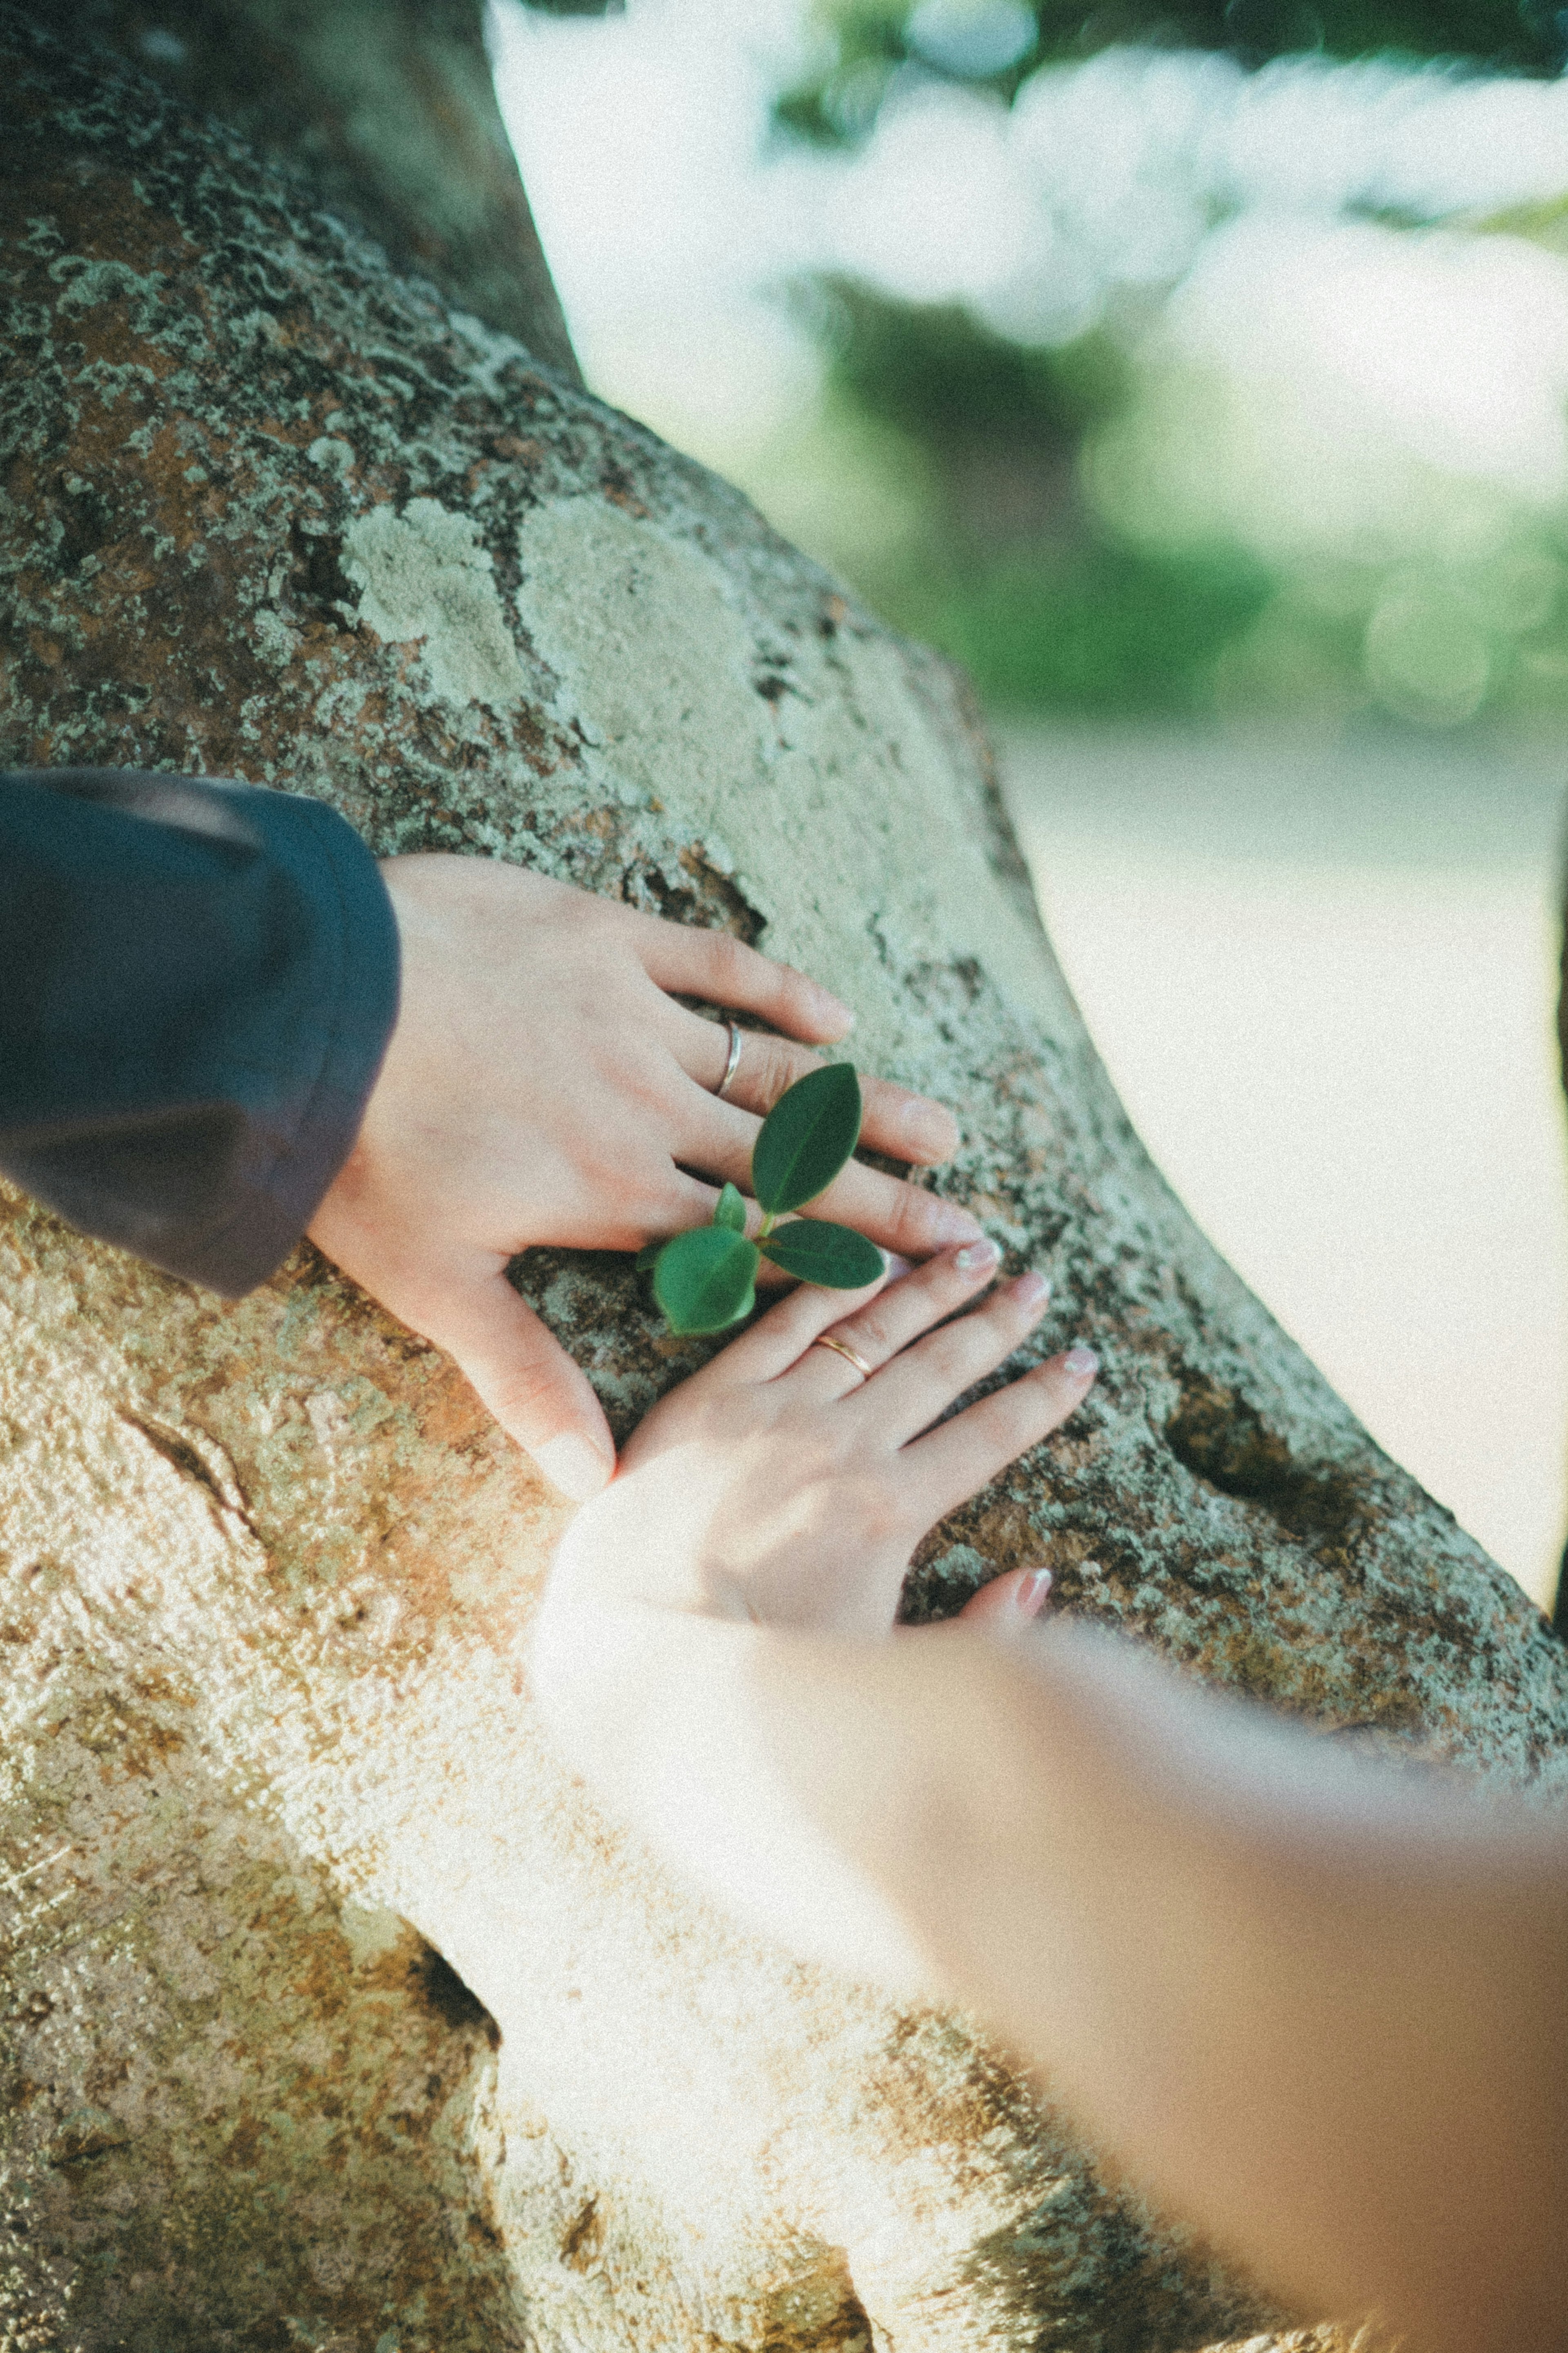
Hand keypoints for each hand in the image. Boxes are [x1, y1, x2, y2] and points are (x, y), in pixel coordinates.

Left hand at [307, 855, 978, 1500]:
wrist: (310, 1000)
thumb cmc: (361, 1151)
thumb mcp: (434, 1283)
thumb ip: (523, 1378)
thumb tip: (589, 1484)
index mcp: (618, 1194)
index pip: (760, 1241)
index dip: (847, 1267)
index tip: (924, 1284)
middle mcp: (650, 1108)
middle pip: (797, 1162)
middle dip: (891, 1196)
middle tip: (971, 1221)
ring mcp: (635, 1016)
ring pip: (777, 1070)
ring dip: (865, 1101)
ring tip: (943, 1126)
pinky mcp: (605, 937)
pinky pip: (716, 963)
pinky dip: (780, 989)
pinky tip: (833, 1012)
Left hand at [548, 1238, 1098, 1632]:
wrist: (637, 1638)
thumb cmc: (755, 1666)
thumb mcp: (880, 1661)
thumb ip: (973, 1629)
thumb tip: (1039, 1583)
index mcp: (892, 1510)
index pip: (990, 1435)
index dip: (1043, 1397)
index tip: (1083, 1361)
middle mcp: (847, 1446)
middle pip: (943, 1367)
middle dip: (999, 1322)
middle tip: (1039, 1283)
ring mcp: (781, 1411)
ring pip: (876, 1330)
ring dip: (933, 1288)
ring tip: (978, 1250)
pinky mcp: (716, 1394)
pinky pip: (787, 1322)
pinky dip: (835, 1287)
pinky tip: (871, 1263)